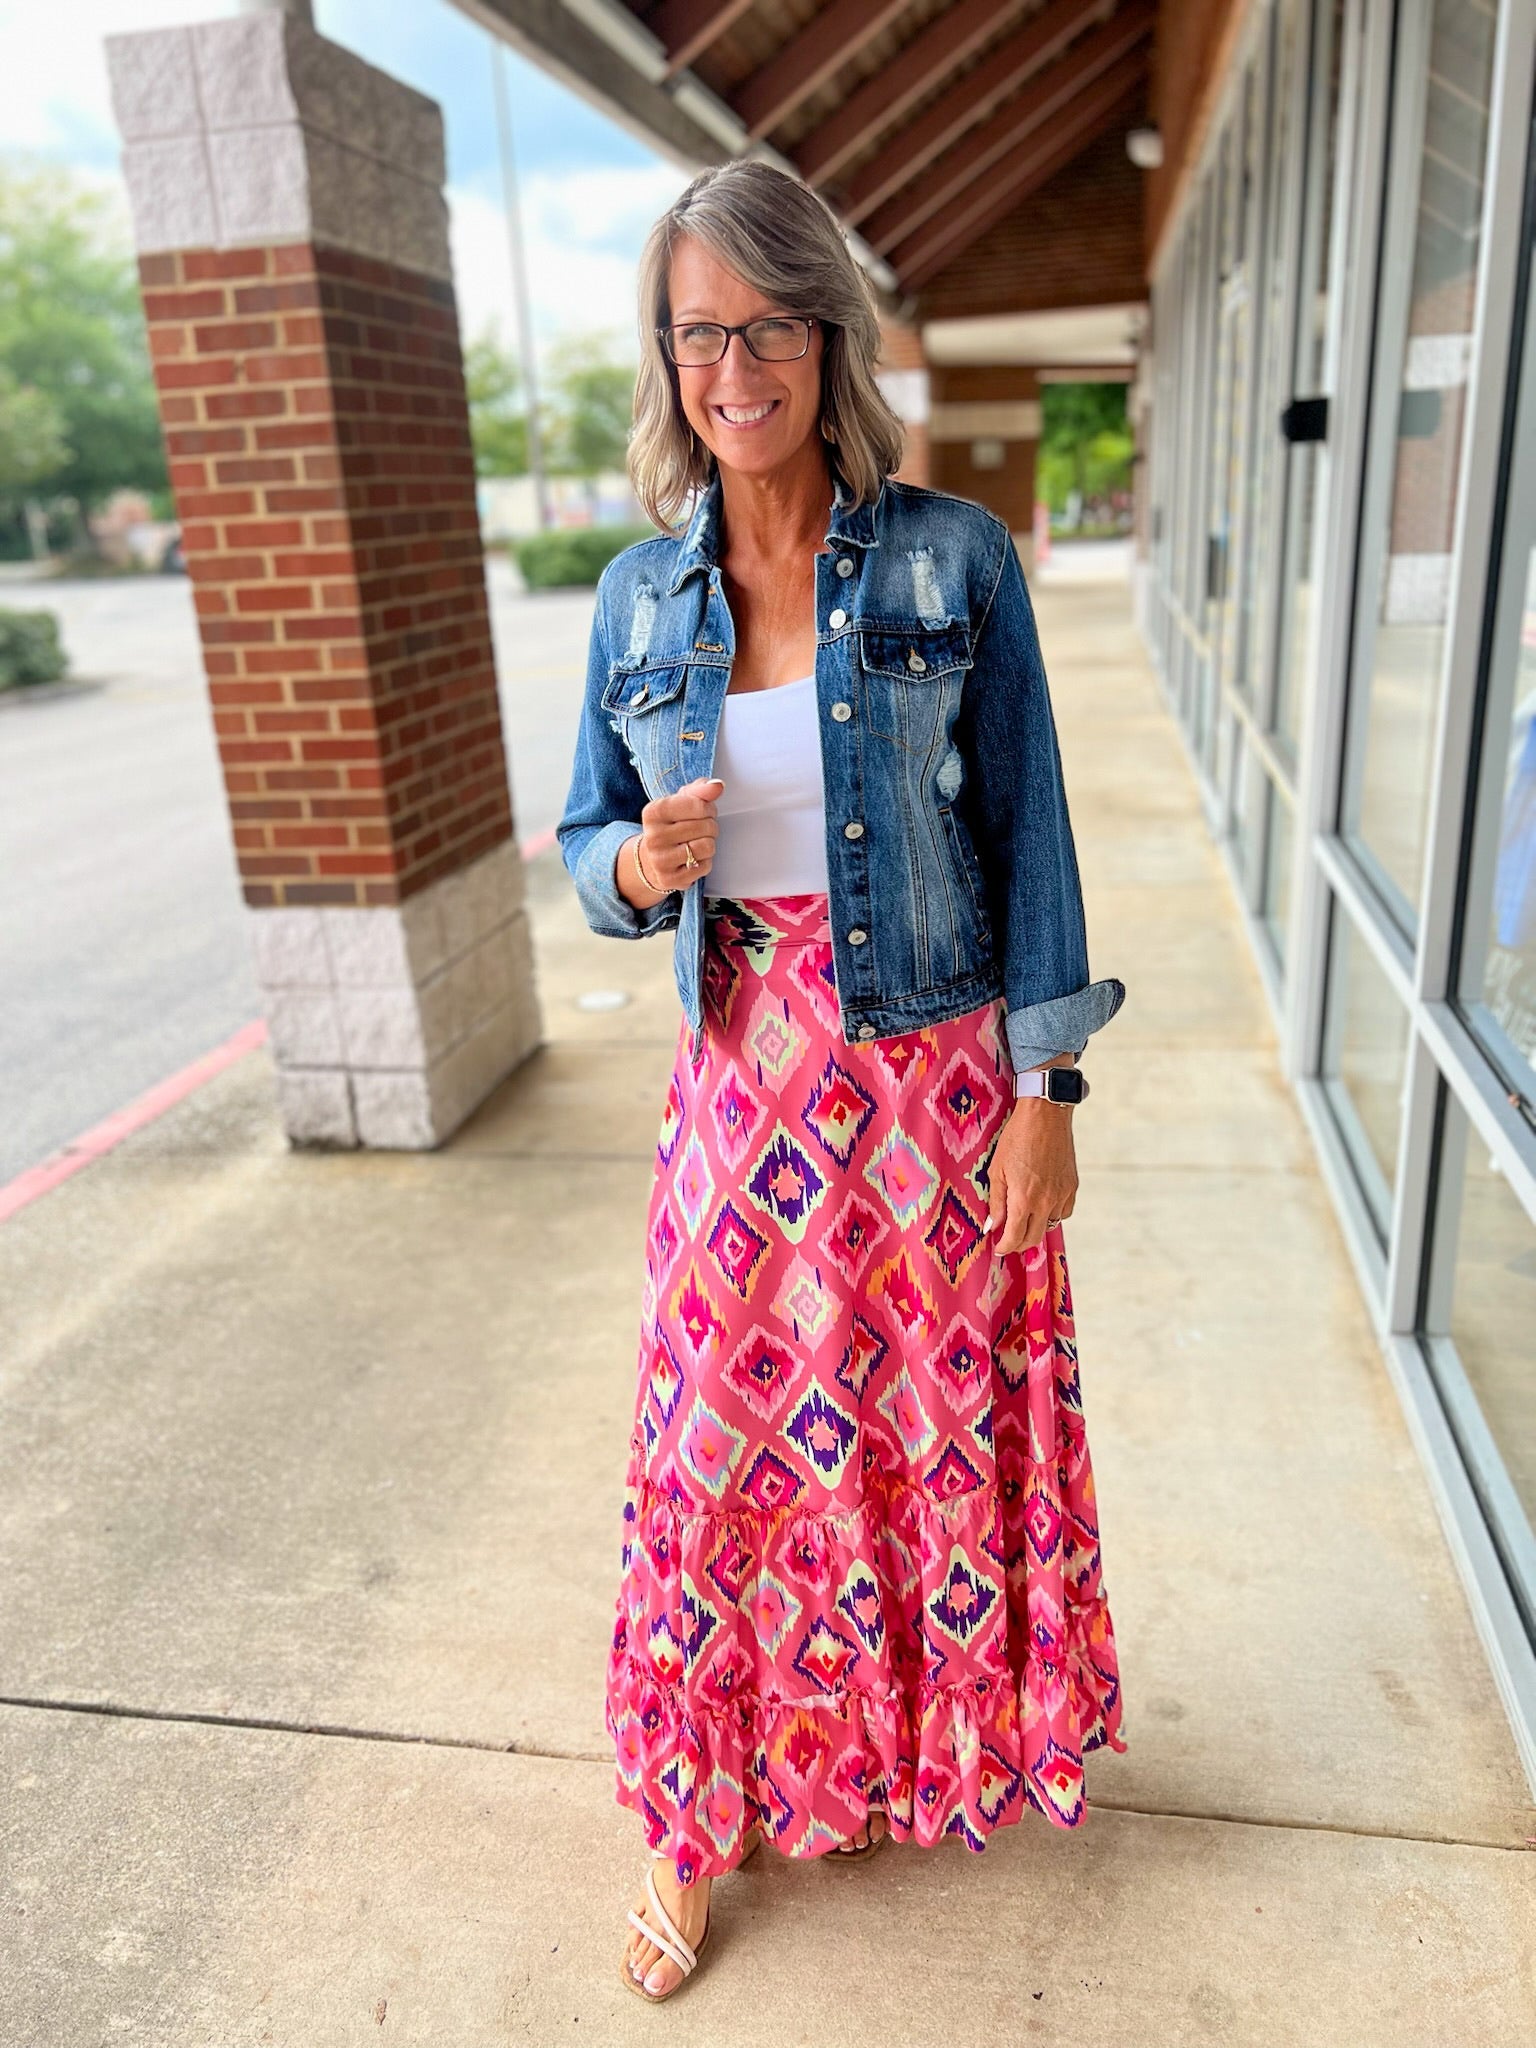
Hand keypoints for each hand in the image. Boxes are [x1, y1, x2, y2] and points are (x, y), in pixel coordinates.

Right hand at [618, 777, 723, 905]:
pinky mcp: (670, 879)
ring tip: (698, 842)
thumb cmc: (671, 825)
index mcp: (653, 812)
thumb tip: (717, 785)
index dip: (708, 808)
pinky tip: (693, 858)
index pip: (697, 805)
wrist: (651, 859)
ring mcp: (660, 860)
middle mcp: (653, 836)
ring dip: (709, 844)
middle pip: (706, 826)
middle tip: (701, 829)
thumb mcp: (680, 802)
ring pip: (707, 846)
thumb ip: (700, 790)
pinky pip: (705, 866)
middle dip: (710, 826)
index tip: (703, 811)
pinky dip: (705, 861)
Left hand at [983, 1060, 1078, 1254]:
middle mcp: (1045, 1202)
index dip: (1004, 1247)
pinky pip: (1063, 1212)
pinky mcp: (1072, 1186)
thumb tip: (993, 1225)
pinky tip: (1041, 1205)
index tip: (998, 1248)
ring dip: (1035, 1228)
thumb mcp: (997, 1169)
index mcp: (1023, 1198)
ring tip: (1023, 1219)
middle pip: (1034, 1238)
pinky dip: (1052, 1215)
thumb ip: (996, 1201)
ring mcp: (1062, 1195)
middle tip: (1008, 1240)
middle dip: (1019, 1244)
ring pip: (1050, 1226)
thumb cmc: (1016, 1137)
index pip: (1015, 1237)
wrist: (1046, 1115)